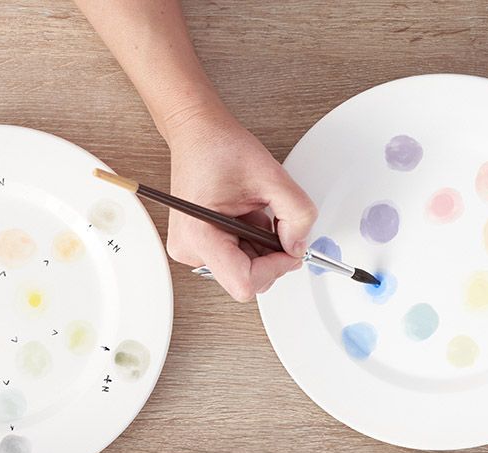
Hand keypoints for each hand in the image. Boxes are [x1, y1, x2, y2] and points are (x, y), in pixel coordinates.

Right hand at [163, 112, 316, 301]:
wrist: (197, 134)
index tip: (290, 248)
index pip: (244, 282)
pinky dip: (251, 242)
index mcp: (199, 234)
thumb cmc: (218, 148)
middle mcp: (189, 248)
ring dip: (261, 247)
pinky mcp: (197, 246)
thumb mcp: (271, 177)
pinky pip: (235, 259)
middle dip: (270, 255)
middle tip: (274, 223)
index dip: (276, 268)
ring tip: (255, 213)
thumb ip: (297, 214)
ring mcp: (191, 249)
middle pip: (245, 279)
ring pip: (243, 271)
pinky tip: (247, 217)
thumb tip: (299, 245)